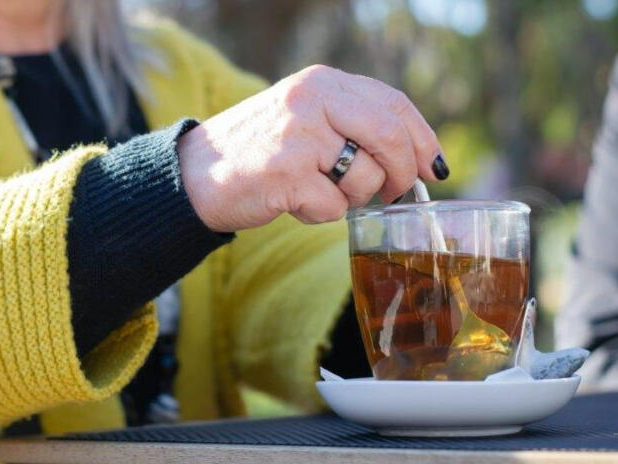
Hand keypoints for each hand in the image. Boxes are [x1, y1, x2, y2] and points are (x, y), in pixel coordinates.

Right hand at [177, 65, 446, 231]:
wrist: (195, 174)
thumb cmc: (257, 152)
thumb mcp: (305, 119)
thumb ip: (352, 125)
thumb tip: (413, 158)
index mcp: (322, 83)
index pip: (393, 104)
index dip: (422, 138)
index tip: (434, 166)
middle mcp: (313, 100)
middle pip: (390, 138)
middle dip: (401, 175)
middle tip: (393, 195)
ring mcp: (300, 136)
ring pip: (364, 178)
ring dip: (349, 198)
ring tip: (315, 191)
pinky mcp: (287, 174)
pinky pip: (333, 208)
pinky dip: (319, 214)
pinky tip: (293, 202)